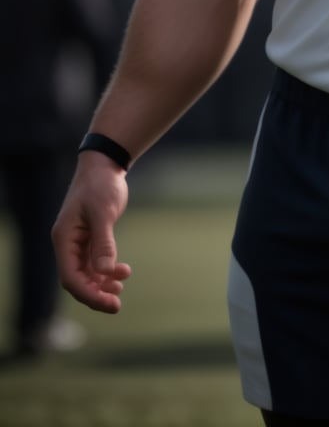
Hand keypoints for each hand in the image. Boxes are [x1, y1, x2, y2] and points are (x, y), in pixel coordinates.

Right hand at [51, 153, 131, 312]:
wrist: (105, 164)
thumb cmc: (101, 184)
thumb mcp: (103, 212)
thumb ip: (103, 243)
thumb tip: (104, 272)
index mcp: (64, 239)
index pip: (70, 277)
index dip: (89, 294)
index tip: (111, 302)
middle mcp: (68, 244)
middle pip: (77, 280)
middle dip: (95, 294)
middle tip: (117, 304)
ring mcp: (78, 242)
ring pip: (86, 274)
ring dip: (102, 284)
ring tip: (121, 285)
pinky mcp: (90, 238)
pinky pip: (94, 263)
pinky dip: (107, 270)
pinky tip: (123, 271)